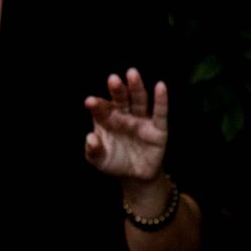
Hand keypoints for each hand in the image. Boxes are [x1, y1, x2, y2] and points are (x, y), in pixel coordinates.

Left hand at [83, 68, 169, 185]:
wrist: (135, 177)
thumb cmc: (114, 163)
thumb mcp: (99, 160)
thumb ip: (93, 151)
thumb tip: (90, 138)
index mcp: (108, 119)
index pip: (102, 109)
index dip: (97, 105)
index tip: (90, 102)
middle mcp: (124, 114)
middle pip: (121, 99)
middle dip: (117, 89)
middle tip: (113, 79)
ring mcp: (141, 119)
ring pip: (139, 100)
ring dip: (136, 87)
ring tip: (132, 73)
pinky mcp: (158, 128)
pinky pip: (160, 113)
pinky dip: (161, 100)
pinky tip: (160, 87)